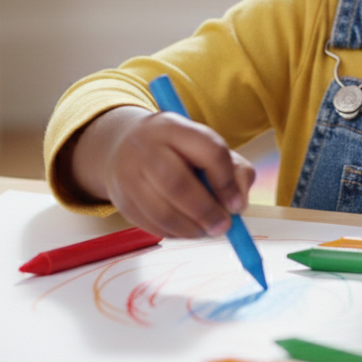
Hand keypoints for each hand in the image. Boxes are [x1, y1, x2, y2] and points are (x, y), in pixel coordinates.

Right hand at [65, 106, 256, 239]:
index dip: (227, 183)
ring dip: (191, 229)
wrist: (125, 147)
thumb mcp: (208, 147)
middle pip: (177, 184)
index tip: (237, 205)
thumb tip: (238, 204)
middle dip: (206, 212)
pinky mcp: (122, 201)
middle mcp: (146, 147)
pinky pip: (152, 226)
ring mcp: (128, 175)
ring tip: (206, 231)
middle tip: (223, 227)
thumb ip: (234, 171)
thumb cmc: (179, 151)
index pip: (209, 151)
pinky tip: (187, 229)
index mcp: (175, 127)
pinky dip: (176, 234)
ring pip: (162, 212)